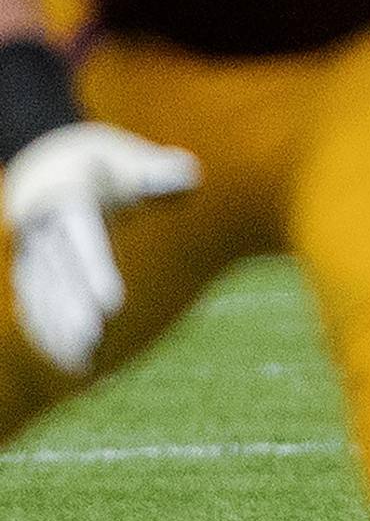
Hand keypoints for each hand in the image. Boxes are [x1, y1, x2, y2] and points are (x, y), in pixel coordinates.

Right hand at [4, 123, 199, 373]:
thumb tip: (191, 175)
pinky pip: (35, 304)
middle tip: (92, 343)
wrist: (48, 158)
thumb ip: (154, 170)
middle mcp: (41, 227)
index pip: (81, 238)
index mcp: (66, 196)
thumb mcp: (126, 156)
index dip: (94, 272)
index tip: (112, 306)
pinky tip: (71, 362)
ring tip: (81, 365)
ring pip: (41, 295)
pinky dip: (48, 333)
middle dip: (72, 311)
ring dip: (56, 331)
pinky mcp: (28, 269)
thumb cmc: (102, 160)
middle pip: (58, 274)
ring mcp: (29, 250)